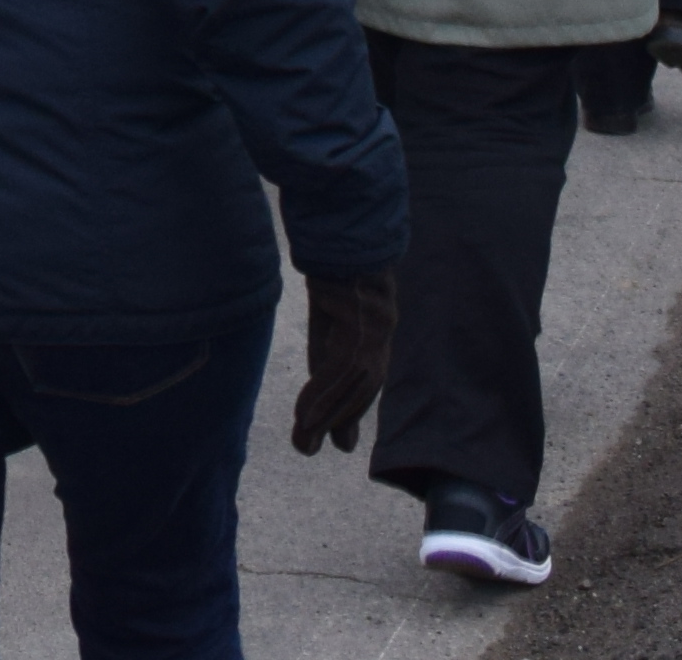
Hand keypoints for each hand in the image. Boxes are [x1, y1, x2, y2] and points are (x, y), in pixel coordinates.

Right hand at [290, 269, 398, 454]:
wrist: (342, 234)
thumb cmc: (335, 272)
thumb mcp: (331, 315)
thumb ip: (328, 350)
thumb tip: (324, 384)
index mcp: (375, 334)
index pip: (365, 384)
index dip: (347, 412)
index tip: (339, 441)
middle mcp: (380, 334)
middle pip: (359, 390)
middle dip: (334, 421)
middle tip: (305, 448)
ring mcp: (373, 328)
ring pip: (348, 385)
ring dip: (323, 414)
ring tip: (301, 437)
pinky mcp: (360, 322)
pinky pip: (339, 368)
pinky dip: (321, 393)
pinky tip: (304, 412)